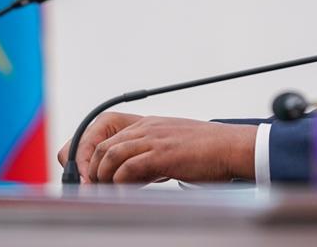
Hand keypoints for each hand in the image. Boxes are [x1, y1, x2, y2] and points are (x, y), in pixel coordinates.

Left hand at [56, 112, 256, 183]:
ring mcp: (154, 139)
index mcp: (147, 123)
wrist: (231, 147)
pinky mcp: (163, 154)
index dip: (87, 148)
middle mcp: (147, 127)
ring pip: (110, 154)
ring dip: (101, 177)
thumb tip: (125, 179)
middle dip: (89, 169)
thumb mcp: (170, 147)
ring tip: (104, 193)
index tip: (85, 171)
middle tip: (89, 189)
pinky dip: (119, 181)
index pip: (102, 127)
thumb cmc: (205, 151)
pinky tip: (123, 192)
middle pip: (101, 143)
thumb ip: (146, 157)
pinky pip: (129, 166)